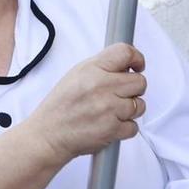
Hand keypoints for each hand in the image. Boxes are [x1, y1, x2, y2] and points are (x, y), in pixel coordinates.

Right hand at [28, 43, 147, 164]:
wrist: (49, 134)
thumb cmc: (60, 106)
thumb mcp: (76, 74)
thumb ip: (102, 67)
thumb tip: (126, 65)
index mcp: (93, 69)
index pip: (126, 53)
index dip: (136, 58)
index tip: (137, 65)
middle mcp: (102, 86)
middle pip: (140, 81)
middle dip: (133, 88)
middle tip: (121, 94)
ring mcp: (109, 109)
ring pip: (140, 105)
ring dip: (130, 110)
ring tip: (112, 111)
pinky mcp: (113, 129)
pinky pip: (134, 126)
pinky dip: (125, 128)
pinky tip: (110, 124)